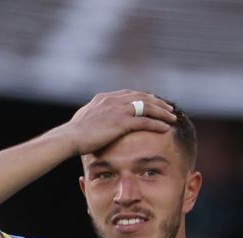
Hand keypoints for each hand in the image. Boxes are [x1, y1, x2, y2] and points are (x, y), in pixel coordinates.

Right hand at [61, 90, 177, 155]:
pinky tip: (166, 127)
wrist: (69, 137)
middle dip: (158, 102)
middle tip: (169, 108)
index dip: (144, 98)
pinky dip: (157, 123)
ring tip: (173, 117)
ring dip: (162, 112)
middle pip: (142, 97)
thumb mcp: (84, 118)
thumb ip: (94, 114)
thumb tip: (94, 116)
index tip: (154, 103)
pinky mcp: (121, 122)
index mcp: (105, 98)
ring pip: (147, 107)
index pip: (130, 94)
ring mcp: (118, 110)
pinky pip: (144, 121)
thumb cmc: (74, 133)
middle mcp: (113, 100)